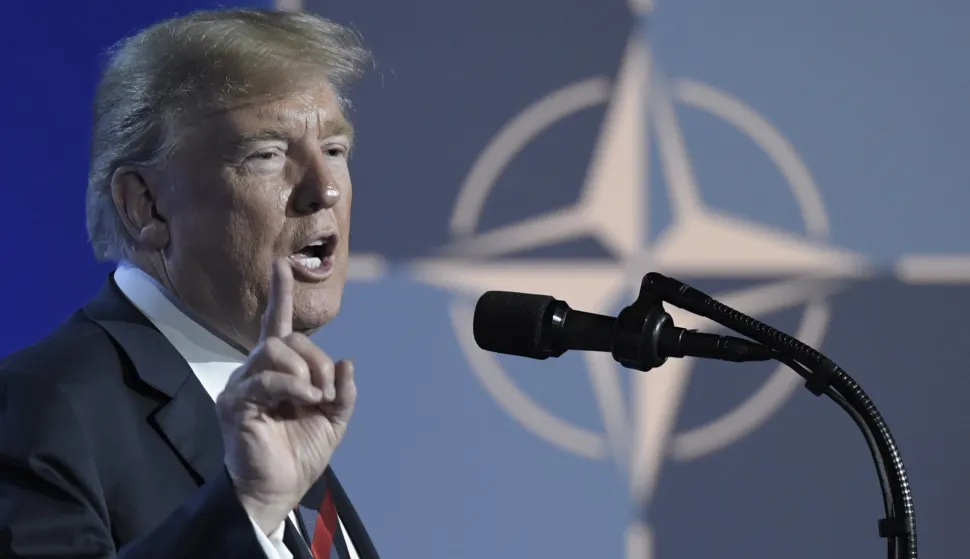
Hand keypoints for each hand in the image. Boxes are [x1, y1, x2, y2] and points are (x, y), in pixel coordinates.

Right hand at [216, 259, 355, 533]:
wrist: (278, 490)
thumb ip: (342, 392)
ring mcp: (242, 386)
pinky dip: (292, 385)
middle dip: (316, 359)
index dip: (280, 296)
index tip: (282, 266)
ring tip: (313, 398)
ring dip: (305, 371)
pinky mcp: (235, 403)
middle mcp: (256, 372)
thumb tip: (348, 362)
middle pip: (286, 339)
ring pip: (274, 351)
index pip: (277, 326)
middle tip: (325, 391)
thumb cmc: (300, 454)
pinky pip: (264, 379)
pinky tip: (305, 399)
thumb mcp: (334, 420)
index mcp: (279, 372)